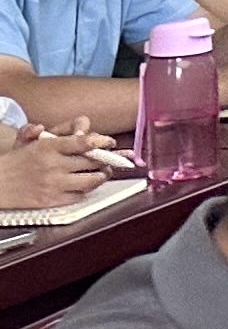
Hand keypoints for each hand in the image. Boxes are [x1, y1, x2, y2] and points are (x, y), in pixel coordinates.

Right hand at [0, 120, 116, 207]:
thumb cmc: (15, 162)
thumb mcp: (25, 141)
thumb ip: (41, 130)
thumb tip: (47, 127)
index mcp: (47, 147)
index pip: (82, 142)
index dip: (101, 141)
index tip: (109, 142)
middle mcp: (52, 165)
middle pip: (92, 162)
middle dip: (106, 160)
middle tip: (111, 159)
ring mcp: (53, 184)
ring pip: (91, 180)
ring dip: (101, 176)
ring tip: (103, 172)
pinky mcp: (52, 200)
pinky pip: (79, 195)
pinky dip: (86, 190)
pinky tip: (85, 185)